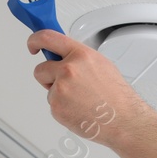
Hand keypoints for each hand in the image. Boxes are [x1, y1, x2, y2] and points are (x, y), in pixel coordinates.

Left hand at [27, 29, 148, 146]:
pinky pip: (52, 104)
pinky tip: (79, 108)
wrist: (123, 120)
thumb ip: (80, 58)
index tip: (33, 44)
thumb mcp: (102, 65)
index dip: (35, 40)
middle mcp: (68, 69)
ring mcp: (60, 89)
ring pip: (48, 88)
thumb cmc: (117, 96)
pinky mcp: (56, 106)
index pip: (48, 37)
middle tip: (62, 83)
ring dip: (57, 93)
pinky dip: (62, 107)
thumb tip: (65, 56)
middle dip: (47, 76)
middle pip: (40, 68)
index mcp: (81, 55)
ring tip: (79, 99)